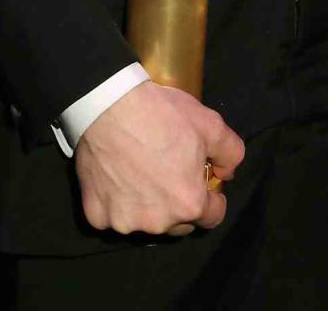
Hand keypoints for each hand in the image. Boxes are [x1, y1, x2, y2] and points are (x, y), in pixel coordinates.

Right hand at [74, 79, 244, 236]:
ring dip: (147, 205)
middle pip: (178, 223)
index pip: (212, 217)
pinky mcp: (96, 216)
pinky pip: (111, 216)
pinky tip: (115, 176)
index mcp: (188, 204)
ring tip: (140, 171)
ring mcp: (124, 223)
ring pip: (144, 221)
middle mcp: (158, 222)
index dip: (212, 198)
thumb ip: (231, 154)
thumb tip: (226, 173)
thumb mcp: (211, 124)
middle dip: (179, 203)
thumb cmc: (163, 114)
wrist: (110, 105)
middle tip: (170, 172)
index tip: (203, 182)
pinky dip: (115, 202)